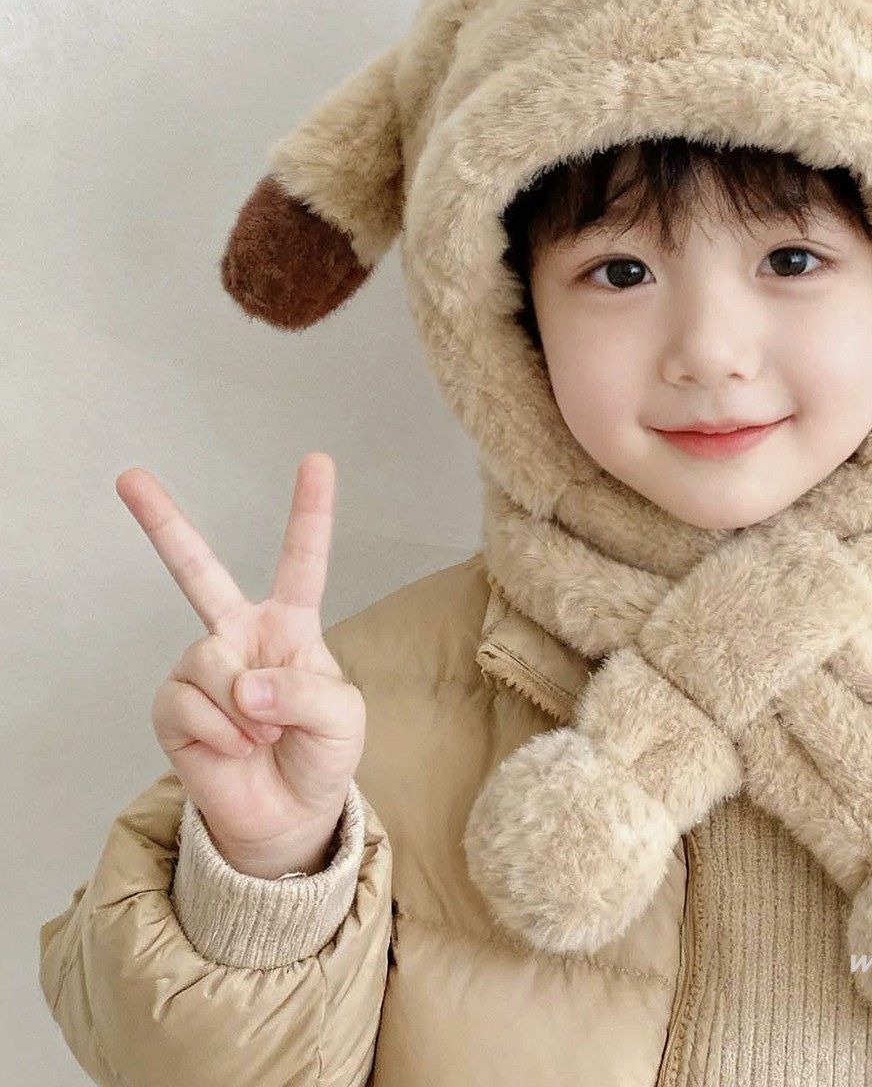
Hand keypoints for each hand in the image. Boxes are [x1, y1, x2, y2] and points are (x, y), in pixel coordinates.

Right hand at [118, 453, 364, 877]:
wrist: (288, 815)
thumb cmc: (320, 753)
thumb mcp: (341, 719)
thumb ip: (304, 692)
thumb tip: (245, 686)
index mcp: (290, 623)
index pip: (302, 559)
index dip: (310, 510)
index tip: (317, 459)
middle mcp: (239, 633)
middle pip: (197, 571)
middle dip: (162, 522)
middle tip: (129, 477)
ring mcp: (203, 667)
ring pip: (210, 662)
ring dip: (244, 711)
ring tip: (263, 736)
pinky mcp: (173, 707)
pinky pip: (191, 707)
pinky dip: (221, 736)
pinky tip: (236, 750)